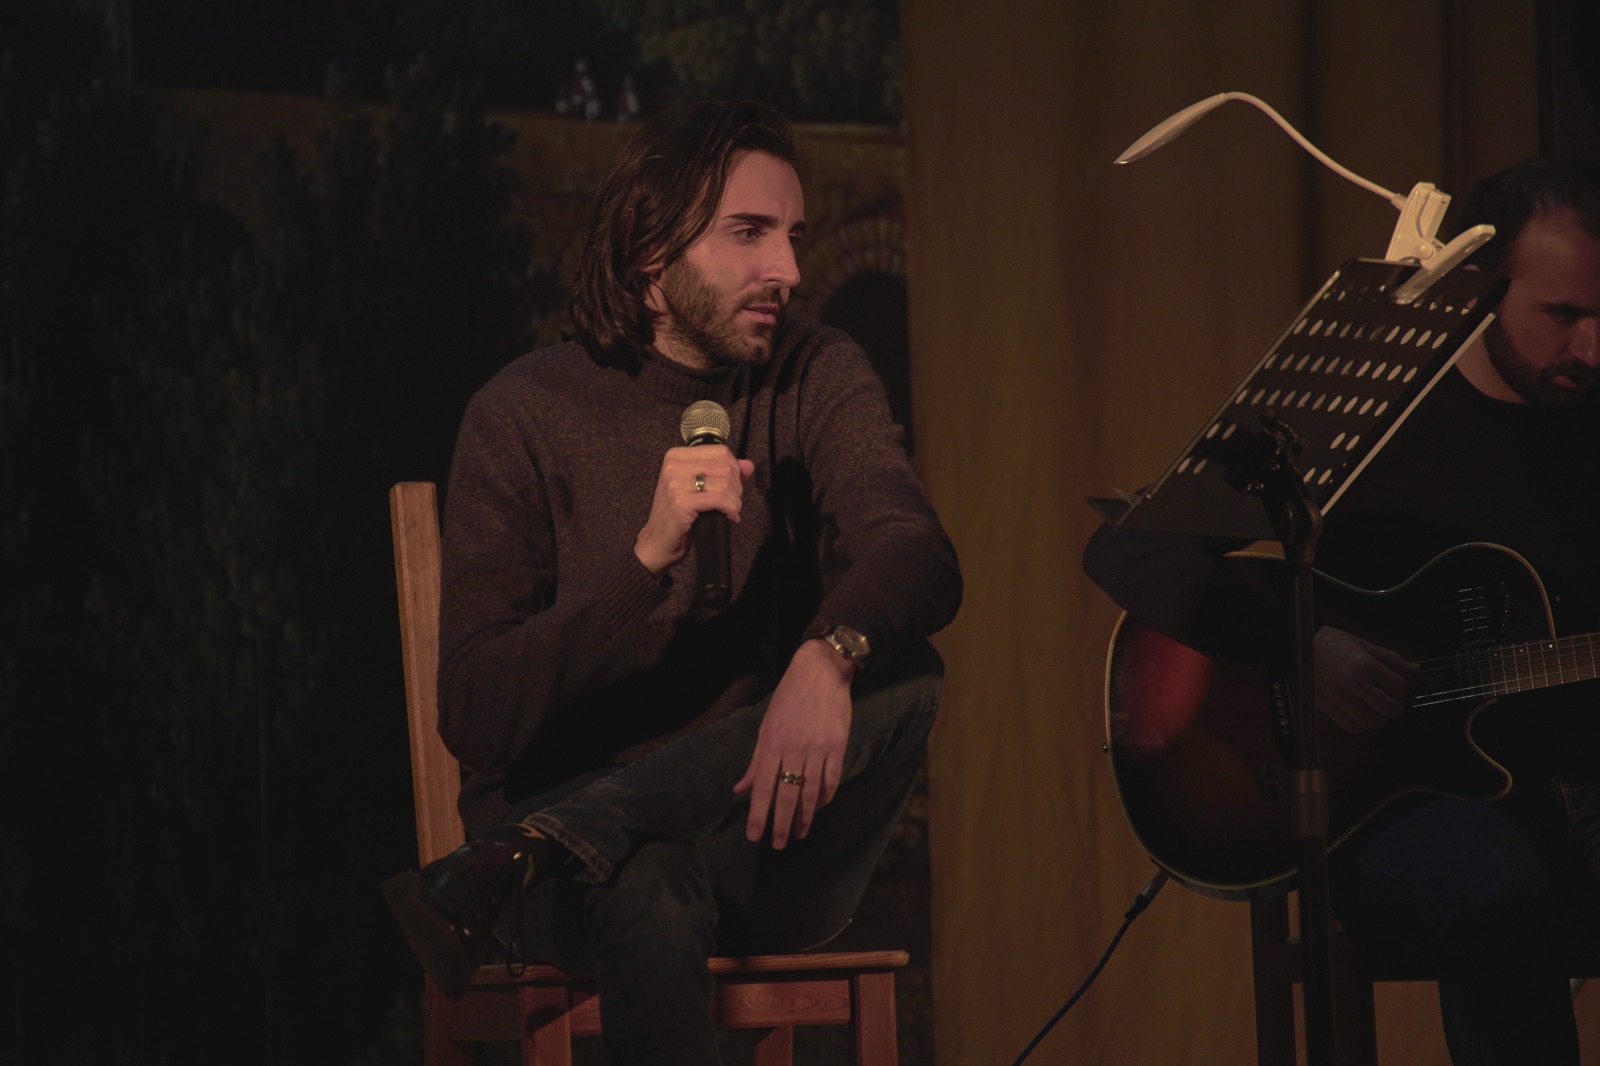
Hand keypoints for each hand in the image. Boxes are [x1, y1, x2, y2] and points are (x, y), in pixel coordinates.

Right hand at [633, 444, 754, 575]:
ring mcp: (675, 483)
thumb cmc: (677, 516)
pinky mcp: (681, 503)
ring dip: (734, 501)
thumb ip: (724, 473)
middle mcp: (674, 466)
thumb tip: (748, 465)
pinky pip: (719, 499)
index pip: (720, 451)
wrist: (657, 543)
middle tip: (731, 502)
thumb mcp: (699, 489)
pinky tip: (729, 517)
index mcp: (676, 457)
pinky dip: (730, 509)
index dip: (734, 469)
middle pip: (725, 467)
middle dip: (736, 487)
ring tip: (729, 511)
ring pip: (725, 483)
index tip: (732, 486)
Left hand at [733, 639, 853, 847]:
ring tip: (799, 834)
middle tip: (777, 844)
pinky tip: (818, 808)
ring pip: (810, 792)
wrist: (820, 673)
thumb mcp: (765, 727)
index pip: (762, 787)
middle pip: (786, 795)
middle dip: (780, 823)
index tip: (754, 836)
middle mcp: (793, 749)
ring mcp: (817, 748)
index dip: (758, 814)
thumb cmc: (788, 699)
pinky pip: (831, 779)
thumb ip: (756, 762)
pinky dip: (824, 797)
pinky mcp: (837, 746)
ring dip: (804, 816)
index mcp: (772, 743)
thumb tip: (740, 789)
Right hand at [1313, 626, 1416, 731]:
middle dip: (1396, 707)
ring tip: (1377, 710)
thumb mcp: (1364, 644)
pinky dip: (1361, 725)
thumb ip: (1391, 659)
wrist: (1300, 649)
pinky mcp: (1328, 707)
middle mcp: (1353, 683)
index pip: (1400, 687)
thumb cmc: (1334, 644)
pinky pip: (1352, 726)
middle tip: (1392, 702)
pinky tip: (1361, 714)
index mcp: (1365, 665)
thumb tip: (1416, 671)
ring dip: (1380, 719)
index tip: (1398, 686)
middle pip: (1389, 708)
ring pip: (1372, 721)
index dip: (1403, 688)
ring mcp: (1339, 698)